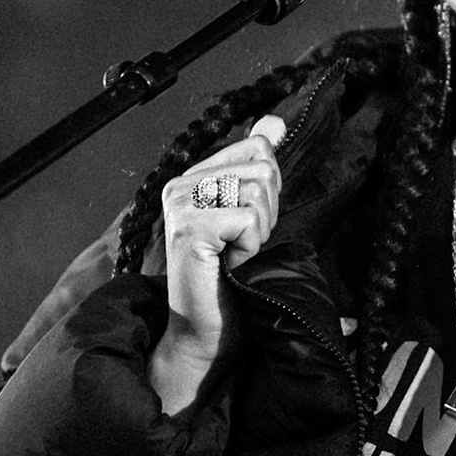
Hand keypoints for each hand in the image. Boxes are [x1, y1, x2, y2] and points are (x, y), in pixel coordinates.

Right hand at [148, 115, 285, 413]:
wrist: (207, 335)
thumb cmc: (231, 282)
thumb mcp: (254, 217)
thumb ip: (259, 166)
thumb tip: (275, 121)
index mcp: (194, 177)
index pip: (258, 148)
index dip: (269, 191)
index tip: (246, 227)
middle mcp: (180, 184)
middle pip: (264, 168)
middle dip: (267, 214)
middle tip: (239, 247)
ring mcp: (180, 204)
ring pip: (259, 192)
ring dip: (259, 234)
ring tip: (232, 257)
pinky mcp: (186, 228)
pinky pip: (247, 220)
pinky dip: (249, 250)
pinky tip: (227, 267)